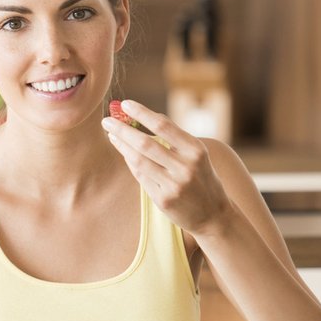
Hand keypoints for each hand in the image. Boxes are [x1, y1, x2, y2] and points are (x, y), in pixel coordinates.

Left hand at [102, 99, 232, 236]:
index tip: (125, 104)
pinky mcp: (163, 199)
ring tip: (112, 135)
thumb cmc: (202, 179)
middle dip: (122, 129)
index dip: (141, 113)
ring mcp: (173, 185)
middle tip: (106, 120)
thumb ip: (175, 138)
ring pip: (139, 160)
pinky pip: (140, 176)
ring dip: (122, 145)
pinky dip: (130, 162)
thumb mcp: (197, 155)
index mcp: (195, 150)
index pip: (163, 125)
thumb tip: (146, 116)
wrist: (214, 216)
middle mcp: (185, 166)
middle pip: (145, 143)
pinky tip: (124, 152)